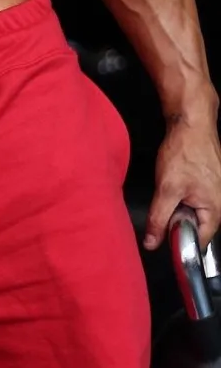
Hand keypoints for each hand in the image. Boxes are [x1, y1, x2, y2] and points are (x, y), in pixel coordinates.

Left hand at [144, 118, 220, 251]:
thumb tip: (153, 242)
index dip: (179, 243)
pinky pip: (193, 198)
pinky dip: (180, 195)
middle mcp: (220, 203)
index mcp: (215, 210)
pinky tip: (174, 183)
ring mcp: (215, 191)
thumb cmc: (186, 151)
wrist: (191, 124)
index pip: (198, 241)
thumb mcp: (166, 189)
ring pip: (192, 211)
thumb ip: (159, 219)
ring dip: (176, 207)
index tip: (163, 240)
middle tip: (164, 206)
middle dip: (176, 221)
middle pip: (195, 226)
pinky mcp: (208, 182)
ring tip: (170, 190)